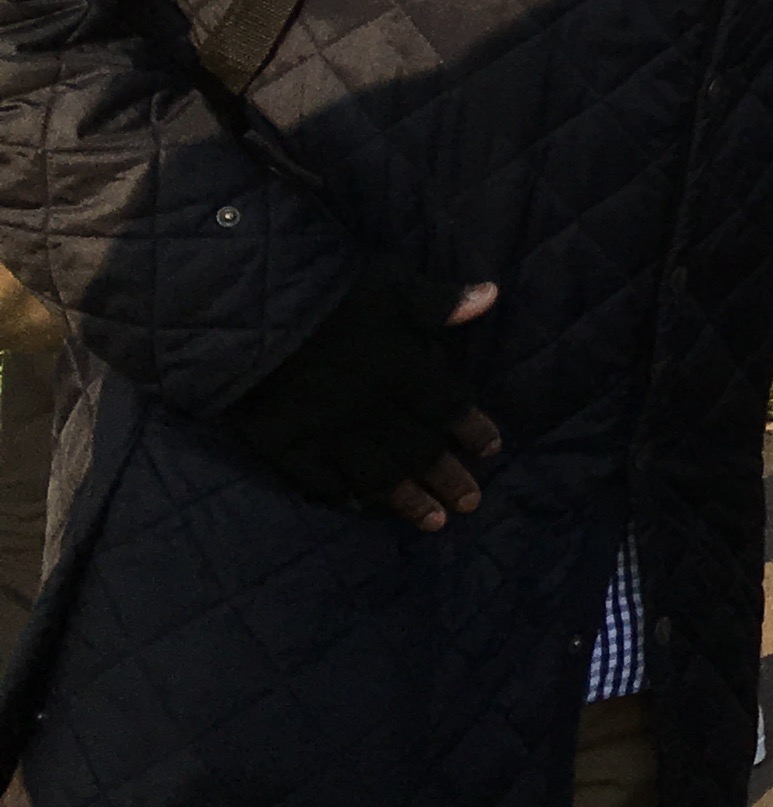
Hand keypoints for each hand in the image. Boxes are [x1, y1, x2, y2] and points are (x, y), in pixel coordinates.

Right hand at [220, 269, 501, 530]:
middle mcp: (372, 409)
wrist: (246, 311)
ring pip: (377, 473)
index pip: (448, 406)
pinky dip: (342, 496)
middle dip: (448, 478)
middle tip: (470, 503)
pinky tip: (360, 510)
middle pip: (419, 450)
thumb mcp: (391, 284)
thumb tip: (492, 296)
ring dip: (407, 499)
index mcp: (402, 370)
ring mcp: (329, 431)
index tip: (492, 449)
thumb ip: (438, 302)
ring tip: (433, 522)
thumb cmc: (326, 293)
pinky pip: (318, 478)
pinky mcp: (285, 443)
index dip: (472, 428)